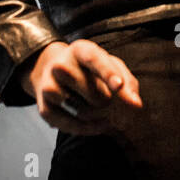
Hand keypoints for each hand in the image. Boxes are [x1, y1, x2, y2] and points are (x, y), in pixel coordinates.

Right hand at [19, 40, 142, 134]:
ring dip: (97, 115)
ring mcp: (49, 85)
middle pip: (93, 92)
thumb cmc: (90, 69)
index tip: (119, 86)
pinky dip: (87, 129)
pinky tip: (97, 125)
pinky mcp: (43, 107)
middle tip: (107, 97)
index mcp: (81, 50)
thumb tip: (135, 104)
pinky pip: (70, 125)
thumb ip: (127, 81)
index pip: (95, 60)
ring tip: (95, 106)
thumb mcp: (110, 66)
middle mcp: (61, 65)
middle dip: (108, 101)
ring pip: (83, 111)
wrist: (52, 70)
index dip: (107, 73)